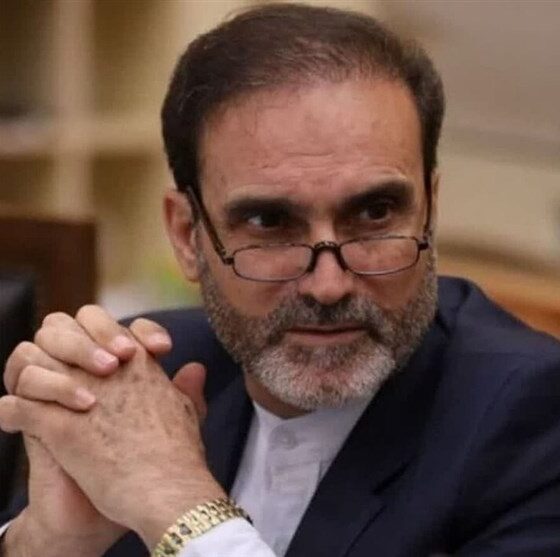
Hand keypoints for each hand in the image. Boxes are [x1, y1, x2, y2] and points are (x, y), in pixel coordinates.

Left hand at [0, 308, 223, 549]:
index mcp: (135, 361)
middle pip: (57, 328)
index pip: (96, 319)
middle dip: (49, 345)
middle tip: (55, 368)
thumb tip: (195, 368)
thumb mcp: (188, 410)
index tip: (94, 355)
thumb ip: (187, 386)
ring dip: (27, 378)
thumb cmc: (180, 454)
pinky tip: (15, 424)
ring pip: (31, 362)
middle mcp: (104, 369)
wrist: (167, 489)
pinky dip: (11, 414)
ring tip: (30, 397)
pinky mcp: (59, 428)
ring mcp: (80, 394)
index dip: (85, 330)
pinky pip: (17, 407)